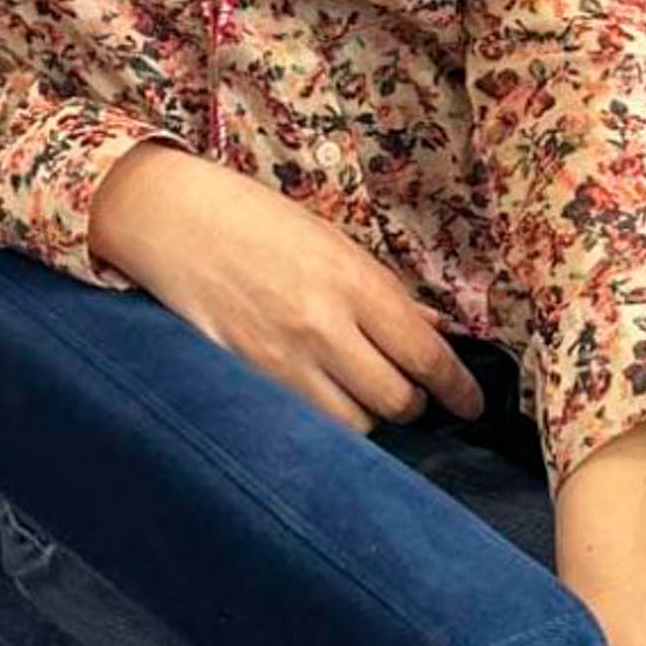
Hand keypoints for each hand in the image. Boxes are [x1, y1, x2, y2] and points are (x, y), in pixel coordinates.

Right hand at [91, 141, 485, 431]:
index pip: (426, 356)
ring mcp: (281, 360)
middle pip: (396, 401)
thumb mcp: (332, 240)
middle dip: (410, 400)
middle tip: (403, 385)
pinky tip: (316, 397)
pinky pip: (303, 425)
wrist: (174, 220)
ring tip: (355, 390)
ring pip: (353, 425)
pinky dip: (320, 420)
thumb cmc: (256, 220)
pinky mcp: (246, 381)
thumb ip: (383, 291)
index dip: (458, 389)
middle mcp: (323, 326)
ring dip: (365, 414)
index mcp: (353, 282)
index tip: (471, 403)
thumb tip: (431, 330)